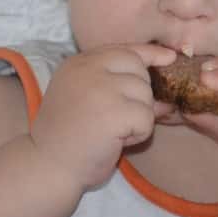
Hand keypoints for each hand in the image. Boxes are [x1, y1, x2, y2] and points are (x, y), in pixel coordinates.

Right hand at [30, 43, 176, 190]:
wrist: (48, 167)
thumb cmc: (68, 138)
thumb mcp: (87, 99)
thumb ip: (118, 87)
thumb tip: (163, 94)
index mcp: (79, 63)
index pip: (124, 49)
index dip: (149, 53)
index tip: (168, 57)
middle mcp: (88, 68)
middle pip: (139, 69)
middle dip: (139, 95)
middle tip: (119, 118)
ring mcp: (101, 88)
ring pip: (145, 95)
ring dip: (138, 117)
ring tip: (114, 132)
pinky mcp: (114, 112)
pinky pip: (147, 118)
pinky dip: (139, 134)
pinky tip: (117, 142)